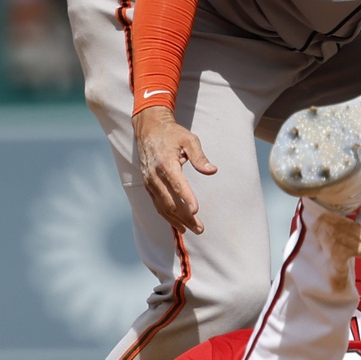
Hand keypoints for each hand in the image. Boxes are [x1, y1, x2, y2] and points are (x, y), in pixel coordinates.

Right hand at [132, 106, 212, 235]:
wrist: (148, 129)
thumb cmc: (172, 134)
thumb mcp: (189, 140)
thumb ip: (199, 157)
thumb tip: (212, 170)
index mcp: (166, 164)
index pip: (177, 185)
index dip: (187, 199)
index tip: (196, 211)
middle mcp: (155, 176)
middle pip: (170, 202)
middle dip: (185, 217)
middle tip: (200, 228)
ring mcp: (150, 182)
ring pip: (163, 207)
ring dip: (177, 220)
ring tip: (192, 230)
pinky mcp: (148, 185)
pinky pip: (157, 204)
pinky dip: (167, 216)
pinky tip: (178, 224)